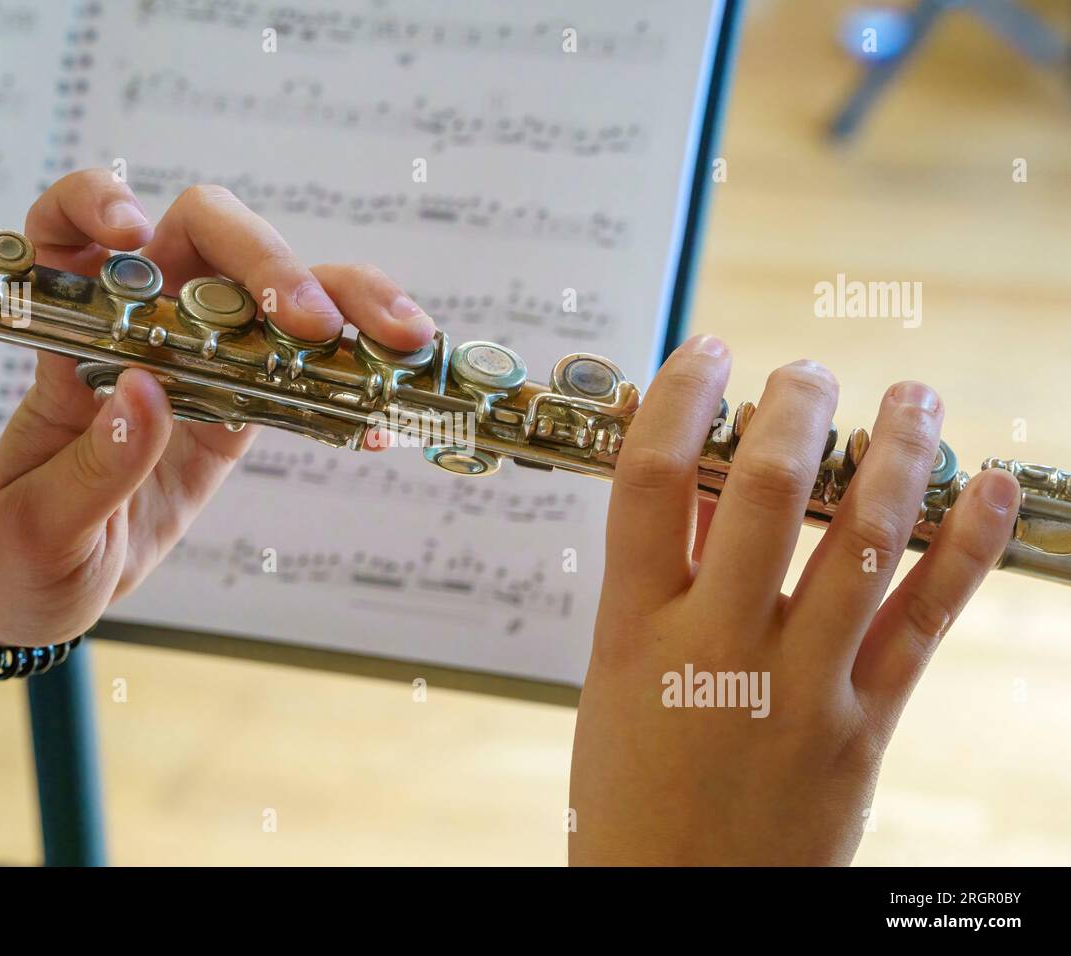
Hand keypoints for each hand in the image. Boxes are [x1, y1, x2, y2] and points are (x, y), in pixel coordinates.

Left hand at [0, 169, 433, 645]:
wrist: (37, 594)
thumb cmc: (13, 549)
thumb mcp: (37, 524)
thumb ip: (94, 465)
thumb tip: (147, 392)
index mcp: (65, 336)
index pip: (68, 232)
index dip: (96, 203)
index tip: (128, 233)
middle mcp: (139, 329)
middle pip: (208, 240)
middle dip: (268, 259)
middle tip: (311, 321)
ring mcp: (200, 363)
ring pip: (277, 295)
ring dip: (345, 301)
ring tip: (401, 341)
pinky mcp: (241, 410)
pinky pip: (305, 378)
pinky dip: (352, 385)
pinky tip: (383, 415)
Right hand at [569, 335, 1019, 864]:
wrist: (682, 906)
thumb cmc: (631, 795)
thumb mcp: (615, 679)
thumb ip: (659, 580)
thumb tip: (706, 482)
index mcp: (634, 633)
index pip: (651, 482)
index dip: (679, 398)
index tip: (705, 356)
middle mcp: (719, 650)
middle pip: (770, 492)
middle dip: (797, 406)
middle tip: (807, 372)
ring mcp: (800, 689)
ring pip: (867, 541)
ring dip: (897, 452)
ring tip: (911, 397)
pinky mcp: (864, 725)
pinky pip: (926, 619)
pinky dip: (967, 544)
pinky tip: (986, 484)